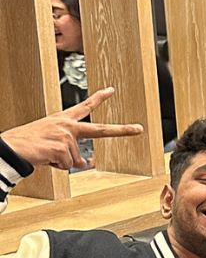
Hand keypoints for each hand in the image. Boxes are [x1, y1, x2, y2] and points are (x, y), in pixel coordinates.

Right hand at [0, 87, 142, 169]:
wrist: (9, 148)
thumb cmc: (27, 144)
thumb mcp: (51, 143)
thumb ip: (70, 150)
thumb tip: (85, 163)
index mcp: (62, 120)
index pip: (84, 107)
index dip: (99, 98)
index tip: (112, 90)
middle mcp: (66, 125)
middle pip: (101, 130)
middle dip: (122, 130)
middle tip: (139, 129)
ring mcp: (65, 136)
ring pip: (76, 160)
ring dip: (61, 162)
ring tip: (45, 154)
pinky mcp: (61, 148)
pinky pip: (68, 165)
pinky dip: (57, 166)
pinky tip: (45, 158)